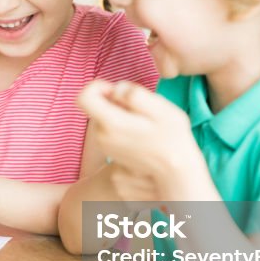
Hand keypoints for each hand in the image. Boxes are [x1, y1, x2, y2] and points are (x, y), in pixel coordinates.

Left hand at [78, 80, 210, 198]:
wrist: (175, 174)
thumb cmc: (173, 139)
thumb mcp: (161, 108)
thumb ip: (135, 94)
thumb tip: (116, 89)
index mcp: (112, 123)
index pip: (84, 97)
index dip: (97, 86)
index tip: (115, 90)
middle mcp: (102, 137)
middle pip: (97, 107)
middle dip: (114, 101)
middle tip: (141, 109)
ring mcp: (105, 146)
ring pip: (104, 118)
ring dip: (120, 114)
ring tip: (144, 124)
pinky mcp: (111, 153)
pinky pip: (110, 130)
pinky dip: (122, 126)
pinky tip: (141, 134)